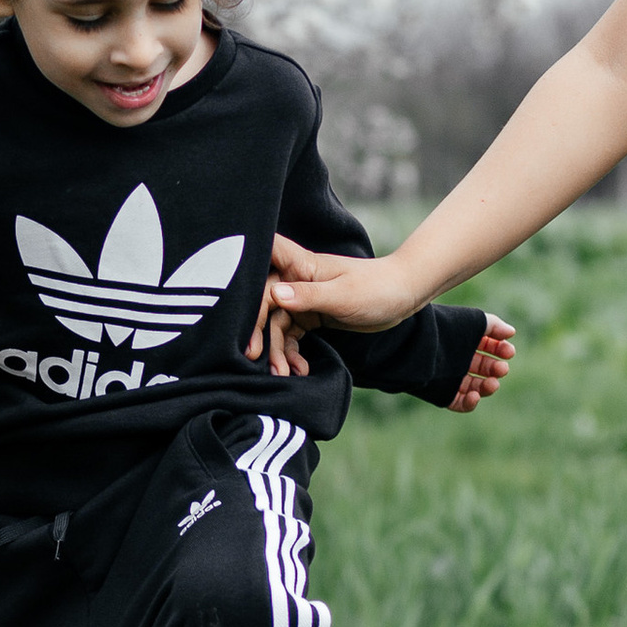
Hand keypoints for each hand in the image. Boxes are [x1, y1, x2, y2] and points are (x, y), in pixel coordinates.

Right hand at [245, 232, 424, 378]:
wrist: (403, 296)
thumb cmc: (376, 288)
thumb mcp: (342, 296)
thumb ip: (307, 296)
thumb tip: (274, 295)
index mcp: (300, 264)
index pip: (263, 252)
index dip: (240, 262)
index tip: (223, 287)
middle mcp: (295, 279)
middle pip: (262, 300)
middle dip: (256, 329)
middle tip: (253, 357)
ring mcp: (301, 298)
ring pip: (275, 324)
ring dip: (276, 349)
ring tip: (282, 373)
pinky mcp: (310, 315)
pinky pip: (290, 335)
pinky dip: (291, 353)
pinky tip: (298, 369)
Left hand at [448, 315, 515, 411]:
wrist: (417, 344)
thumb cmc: (446, 329)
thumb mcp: (473, 321)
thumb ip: (494, 325)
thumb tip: (512, 332)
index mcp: (464, 341)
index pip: (489, 348)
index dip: (501, 350)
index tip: (509, 351)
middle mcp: (458, 359)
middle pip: (485, 369)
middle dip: (497, 369)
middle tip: (502, 368)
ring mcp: (450, 377)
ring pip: (476, 388)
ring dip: (488, 387)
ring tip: (493, 382)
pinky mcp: (442, 393)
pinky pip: (460, 403)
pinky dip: (471, 403)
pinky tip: (476, 395)